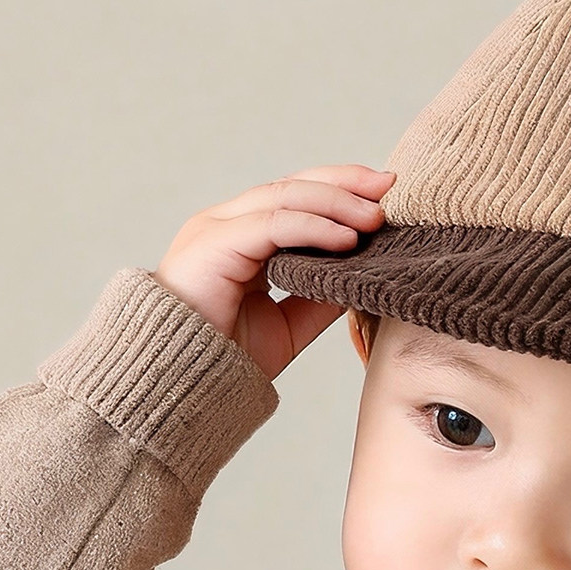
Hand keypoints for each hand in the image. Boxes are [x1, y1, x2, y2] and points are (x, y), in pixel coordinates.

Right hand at [151, 164, 394, 381]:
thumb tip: (364, 273)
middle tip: (389, 186)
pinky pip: (271, 224)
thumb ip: (320, 296)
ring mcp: (214, 229)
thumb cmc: (225, 359)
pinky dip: (313, 227)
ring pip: (284, 197)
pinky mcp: (211, 243)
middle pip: (292, 185)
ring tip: (375, 216)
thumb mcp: (288, 324)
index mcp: (240, 238)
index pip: (294, 197)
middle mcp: (225, 225)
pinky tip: (346, 239)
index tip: (383, 194)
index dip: (339, 190)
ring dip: (336, 202)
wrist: (181, 387)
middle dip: (344, 182)